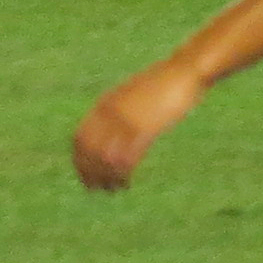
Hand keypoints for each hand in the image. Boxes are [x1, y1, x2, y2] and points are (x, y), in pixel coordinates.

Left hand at [72, 59, 205, 191]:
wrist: (183, 72)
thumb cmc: (161, 84)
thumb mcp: (132, 94)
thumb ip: (119, 109)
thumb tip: (112, 128)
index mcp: (105, 104)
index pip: (80, 139)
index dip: (80, 161)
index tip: (85, 176)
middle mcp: (111, 113)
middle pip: (90, 152)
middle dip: (91, 173)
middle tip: (97, 189)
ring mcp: (127, 120)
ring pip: (107, 158)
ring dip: (108, 178)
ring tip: (114, 189)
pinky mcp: (145, 129)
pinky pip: (128, 158)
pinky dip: (123, 174)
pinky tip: (127, 182)